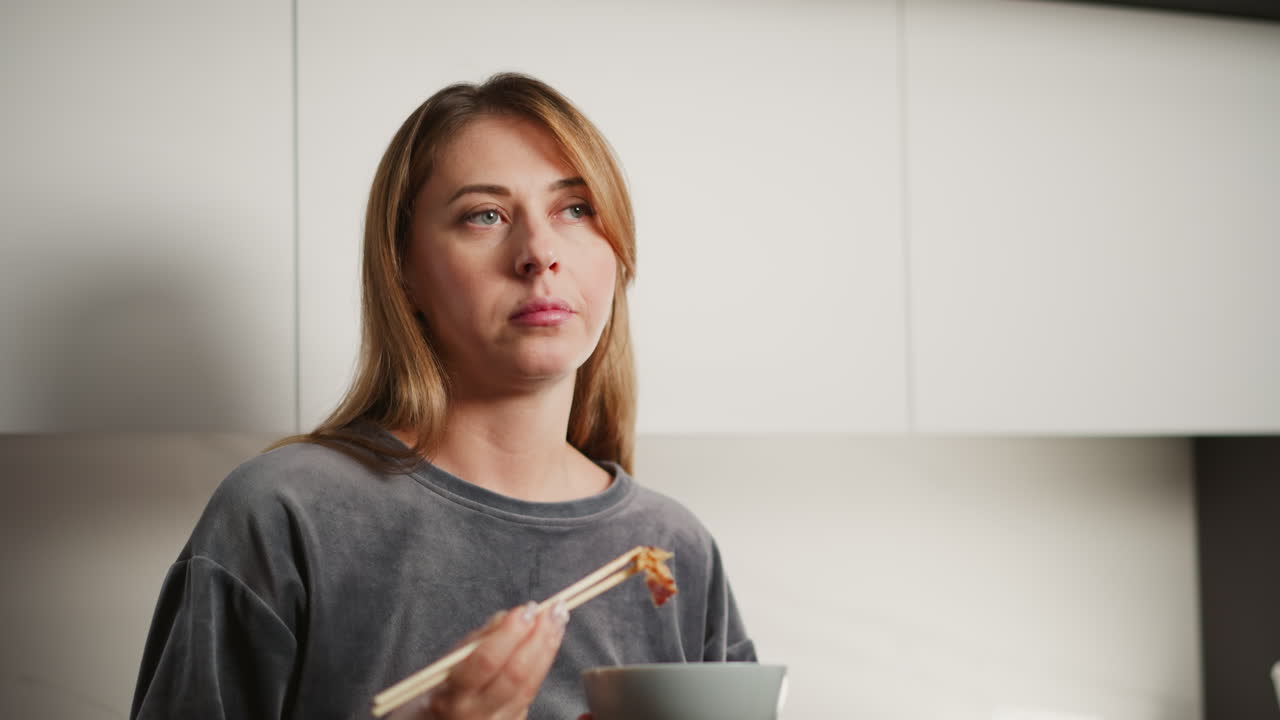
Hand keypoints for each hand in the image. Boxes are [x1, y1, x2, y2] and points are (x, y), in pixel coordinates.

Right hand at [391, 601, 569, 719]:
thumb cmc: (440, 692)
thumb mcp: (445, 665)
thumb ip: (475, 642)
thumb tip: (505, 617)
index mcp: (452, 695)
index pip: (486, 662)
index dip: (510, 634)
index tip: (526, 610)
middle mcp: (475, 715)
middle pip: (515, 675)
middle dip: (538, 639)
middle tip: (553, 611)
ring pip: (530, 686)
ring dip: (548, 649)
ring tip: (558, 620)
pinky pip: (531, 694)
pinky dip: (542, 665)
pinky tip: (549, 643)